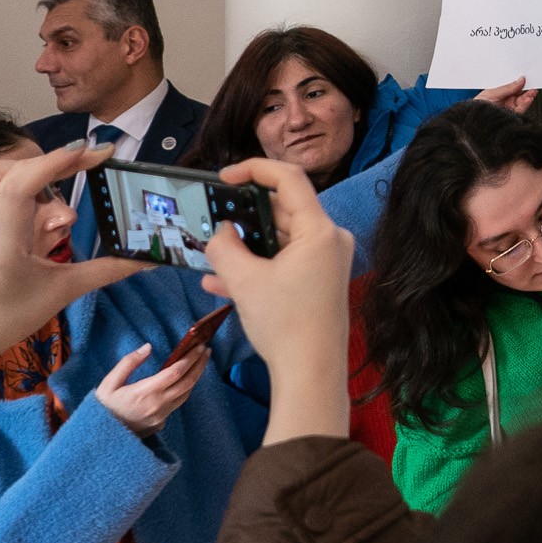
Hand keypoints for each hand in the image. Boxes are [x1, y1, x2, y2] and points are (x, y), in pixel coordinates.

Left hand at [0, 144, 149, 395]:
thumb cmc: (9, 316)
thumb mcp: (63, 292)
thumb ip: (107, 271)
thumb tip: (148, 260)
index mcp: (5, 235)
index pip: (23, 182)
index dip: (58, 161)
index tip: (95, 154)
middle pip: (15, 170)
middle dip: (58, 159)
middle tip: (93, 162)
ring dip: (23, 165)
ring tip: (56, 174)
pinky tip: (23, 187)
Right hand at [96, 342, 208, 437]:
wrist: (98, 439)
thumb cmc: (103, 408)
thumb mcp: (109, 383)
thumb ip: (128, 363)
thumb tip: (147, 347)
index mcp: (145, 392)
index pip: (176, 372)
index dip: (190, 358)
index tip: (200, 346)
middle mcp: (158, 405)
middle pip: (188, 382)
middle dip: (200, 364)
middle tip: (206, 350)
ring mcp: (161, 416)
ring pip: (186, 394)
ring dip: (195, 377)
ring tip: (199, 362)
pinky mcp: (160, 424)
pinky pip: (177, 404)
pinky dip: (184, 389)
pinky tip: (184, 380)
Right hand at [202, 160, 355, 443]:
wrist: (312, 373)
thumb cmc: (285, 324)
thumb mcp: (245, 281)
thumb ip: (225, 247)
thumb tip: (220, 231)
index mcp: (320, 230)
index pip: (290, 179)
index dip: (255, 169)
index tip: (224, 176)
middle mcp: (330, 239)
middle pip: (283, 210)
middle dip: (244, 215)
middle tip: (213, 219)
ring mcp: (327, 261)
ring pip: (280, 239)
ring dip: (245, 245)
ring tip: (211, 255)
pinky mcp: (320, 281)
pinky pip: (285, 262)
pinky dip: (257, 266)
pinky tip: (219, 281)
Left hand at [475, 77, 537, 114]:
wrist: (474, 121)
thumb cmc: (477, 107)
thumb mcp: (491, 93)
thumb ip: (507, 87)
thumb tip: (520, 80)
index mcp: (498, 94)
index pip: (511, 86)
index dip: (519, 81)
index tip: (526, 77)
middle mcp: (504, 101)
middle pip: (518, 93)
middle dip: (526, 88)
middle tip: (532, 82)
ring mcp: (509, 109)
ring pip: (522, 101)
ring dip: (528, 95)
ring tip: (532, 91)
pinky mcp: (512, 116)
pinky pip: (522, 109)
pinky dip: (526, 103)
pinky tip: (529, 98)